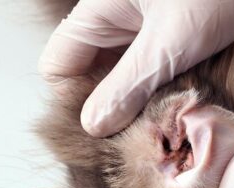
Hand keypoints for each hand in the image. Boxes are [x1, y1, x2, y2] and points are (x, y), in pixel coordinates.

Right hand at [38, 0, 233, 136]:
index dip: (75, 102)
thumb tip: (95, 125)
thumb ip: (129, 86)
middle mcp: (112, 18)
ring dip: (134, 99)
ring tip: (161, 117)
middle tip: (140, 130)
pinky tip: (175, 100)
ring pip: (117, 74)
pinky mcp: (162, 34)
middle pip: (87, 73)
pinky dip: (154, 87)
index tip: (108, 128)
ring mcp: (137, 26)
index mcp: (98, 11)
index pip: (58, 66)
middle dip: (109, 105)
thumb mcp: (171, 44)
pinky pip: (143, 67)